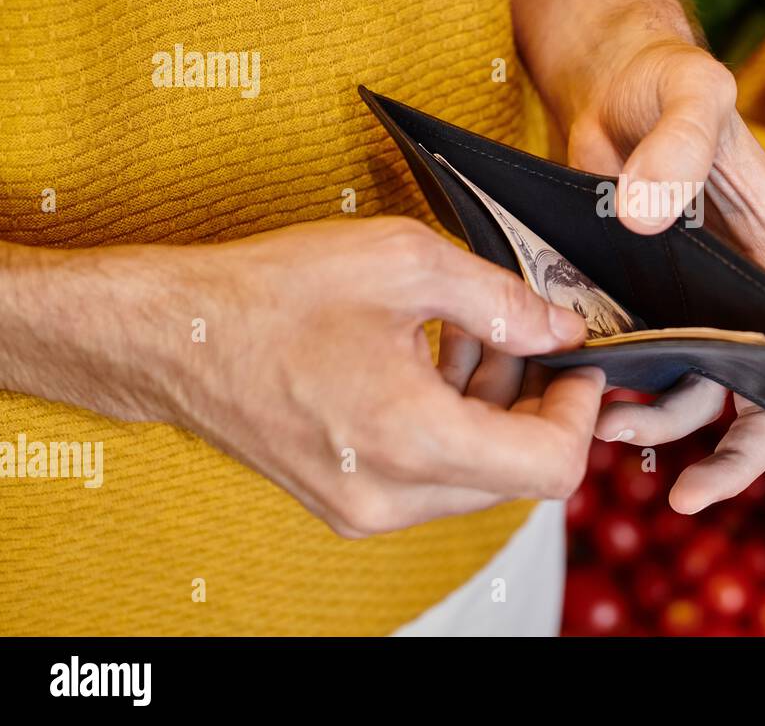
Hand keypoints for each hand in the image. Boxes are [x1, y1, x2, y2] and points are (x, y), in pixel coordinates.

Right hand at [0, 218, 603, 536]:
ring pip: (479, 476)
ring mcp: (366, 509)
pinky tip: (434, 361)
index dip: (579, 412)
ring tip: (473, 337)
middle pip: (519, 474)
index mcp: (413, 441)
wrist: (175, 337)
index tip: (576, 364)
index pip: (552, 467)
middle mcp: (393, 496)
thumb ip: (504, 300)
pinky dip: (454, 425)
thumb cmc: (275, 294)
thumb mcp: (407, 264)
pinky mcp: (349, 503)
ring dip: (496, 410)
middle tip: (524, 338)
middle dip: (537, 404)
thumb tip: (565, 329)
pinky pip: (434, 477)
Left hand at [559, 25, 764, 527]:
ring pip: (699, 396)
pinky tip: (588, 393)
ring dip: (661, 426)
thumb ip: (680, 143)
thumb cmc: (667, 78)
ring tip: (605, 428)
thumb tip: (648, 218)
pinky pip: (646, 370)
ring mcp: (696, 303)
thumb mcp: (688, 91)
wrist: (609, 79)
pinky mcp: (643, 302)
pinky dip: (623, 394)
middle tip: (689, 499)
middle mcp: (748, 292)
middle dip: (737, 459)